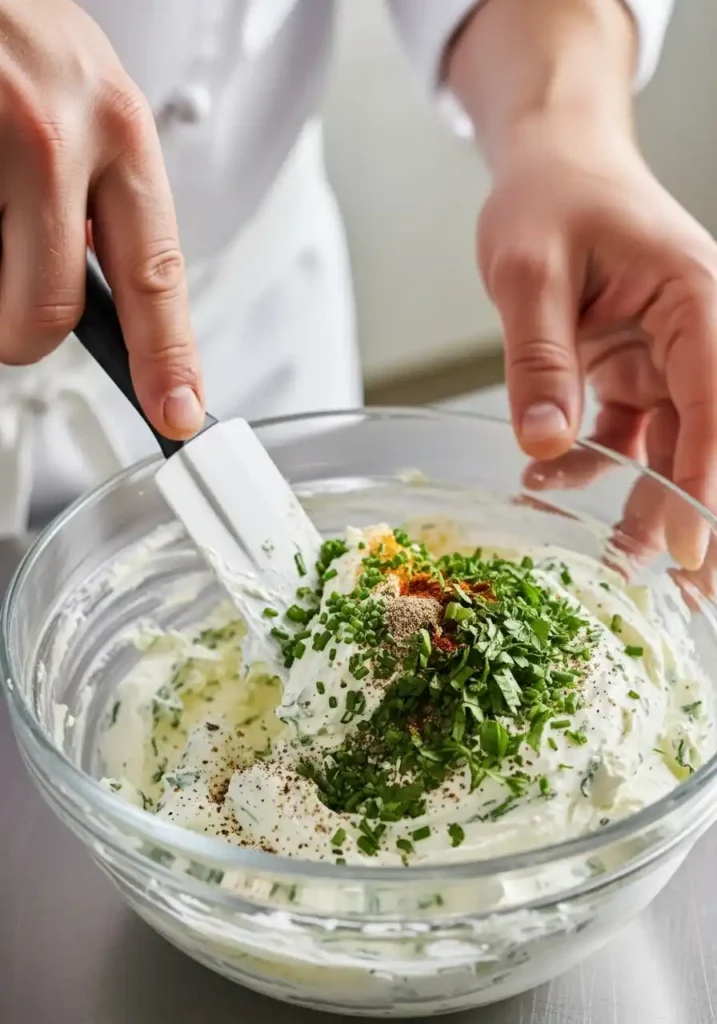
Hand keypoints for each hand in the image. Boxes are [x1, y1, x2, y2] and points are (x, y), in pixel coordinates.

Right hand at [0, 0, 202, 438]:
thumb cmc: (4, 27)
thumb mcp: (80, 93)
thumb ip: (97, 189)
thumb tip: (97, 283)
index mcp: (115, 125)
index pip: (155, 274)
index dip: (167, 357)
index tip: (178, 411)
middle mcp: (54, 133)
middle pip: (51, 310)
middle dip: (26, 334)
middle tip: (13, 316)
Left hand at [477, 134, 716, 570]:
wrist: (550, 167)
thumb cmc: (549, 198)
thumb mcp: (530, 273)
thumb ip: (539, 359)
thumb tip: (542, 447)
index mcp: (694, 299)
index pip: (715, 402)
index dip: (708, 482)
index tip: (696, 551)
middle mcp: (693, 334)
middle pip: (708, 437)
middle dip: (696, 513)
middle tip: (688, 593)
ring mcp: (666, 356)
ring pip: (669, 448)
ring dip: (645, 505)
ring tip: (616, 567)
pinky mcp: (634, 371)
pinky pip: (624, 433)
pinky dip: (593, 466)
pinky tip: (548, 486)